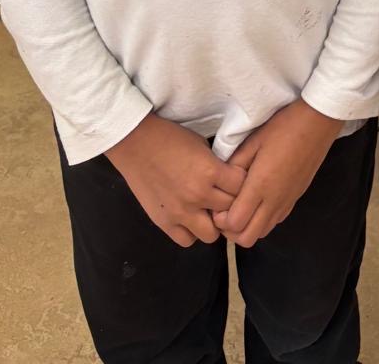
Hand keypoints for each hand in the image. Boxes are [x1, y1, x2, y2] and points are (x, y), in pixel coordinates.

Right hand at [105, 113, 247, 247]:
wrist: (135, 143)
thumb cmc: (170, 137)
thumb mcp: (202, 144)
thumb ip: (217, 165)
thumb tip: (230, 179)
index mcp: (210, 171)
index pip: (242, 187)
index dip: (242, 183)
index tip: (237, 180)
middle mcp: (198, 195)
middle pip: (231, 211)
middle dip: (231, 204)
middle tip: (225, 197)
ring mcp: (180, 213)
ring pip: (212, 235)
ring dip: (212, 223)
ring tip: (207, 211)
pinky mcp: (164, 223)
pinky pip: (187, 240)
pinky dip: (191, 231)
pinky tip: (189, 218)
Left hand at [213, 99, 343, 247]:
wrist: (318, 123)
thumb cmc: (284, 127)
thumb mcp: (253, 141)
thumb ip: (234, 164)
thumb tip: (220, 182)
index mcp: (261, 185)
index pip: (235, 223)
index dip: (221, 220)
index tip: (217, 204)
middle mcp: (274, 200)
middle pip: (247, 238)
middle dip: (231, 231)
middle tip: (225, 211)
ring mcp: (287, 202)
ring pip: (262, 234)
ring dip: (247, 227)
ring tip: (240, 207)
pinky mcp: (295, 199)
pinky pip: (274, 222)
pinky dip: (262, 221)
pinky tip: (258, 201)